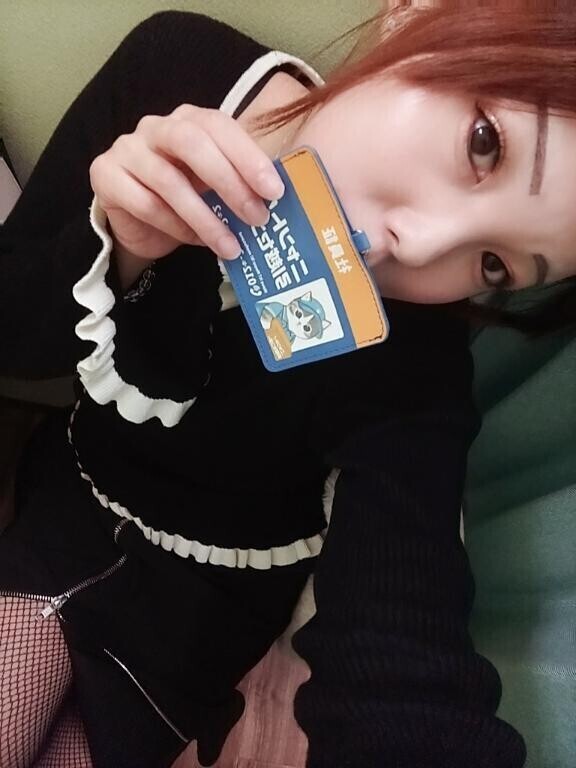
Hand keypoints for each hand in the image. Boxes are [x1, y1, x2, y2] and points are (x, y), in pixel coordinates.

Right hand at [89, 104, 284, 282]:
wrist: (139, 224)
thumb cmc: (185, 201)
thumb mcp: (216, 188)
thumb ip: (239, 184)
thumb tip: (277, 201)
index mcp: (189, 120)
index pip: (220, 126)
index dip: (248, 157)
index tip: (274, 191)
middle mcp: (156, 127)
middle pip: (192, 143)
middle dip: (229, 183)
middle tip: (257, 218)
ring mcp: (127, 149)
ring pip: (169, 181)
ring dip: (205, 218)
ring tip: (231, 247)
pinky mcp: (105, 175)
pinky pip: (145, 203)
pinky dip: (175, 227)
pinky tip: (196, 242)